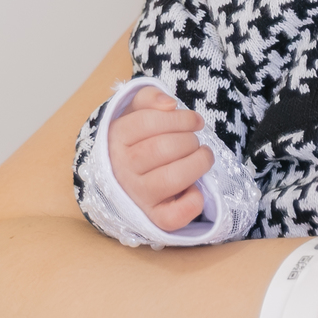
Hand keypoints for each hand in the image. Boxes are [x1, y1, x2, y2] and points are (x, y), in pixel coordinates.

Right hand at [107, 87, 212, 230]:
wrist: (124, 181)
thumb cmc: (137, 142)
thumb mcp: (135, 113)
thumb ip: (148, 98)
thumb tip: (169, 103)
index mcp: (115, 140)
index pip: (148, 122)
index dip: (180, 119)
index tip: (195, 121)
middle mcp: (122, 170)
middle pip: (163, 148)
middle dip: (190, 140)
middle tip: (194, 141)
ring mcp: (137, 197)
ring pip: (172, 178)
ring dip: (198, 162)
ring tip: (203, 156)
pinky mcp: (155, 220)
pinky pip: (176, 215)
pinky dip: (194, 201)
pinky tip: (194, 188)